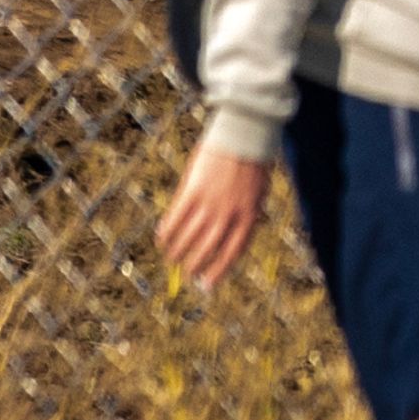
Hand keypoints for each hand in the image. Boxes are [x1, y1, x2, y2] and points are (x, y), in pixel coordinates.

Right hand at [156, 144, 270, 290]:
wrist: (244, 134)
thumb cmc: (252, 163)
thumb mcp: (256, 192)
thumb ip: (244, 213)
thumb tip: (226, 236)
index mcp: (249, 216)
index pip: (232, 253)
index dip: (218, 272)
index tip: (206, 286)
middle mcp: (229, 214)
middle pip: (207, 250)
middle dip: (195, 265)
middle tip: (186, 273)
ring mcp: (210, 204)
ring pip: (188, 238)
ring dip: (177, 252)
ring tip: (171, 258)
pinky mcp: (192, 191)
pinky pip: (175, 219)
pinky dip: (166, 232)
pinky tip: (162, 238)